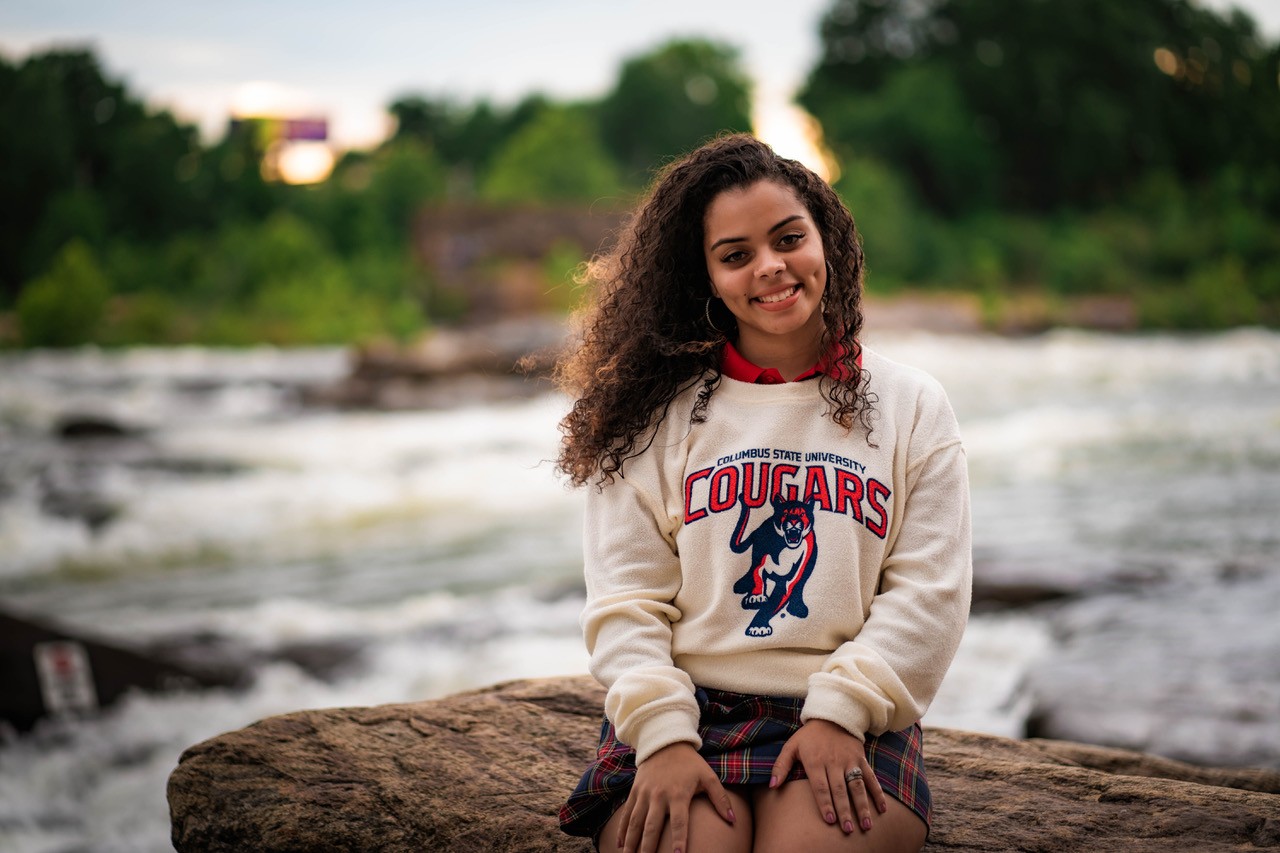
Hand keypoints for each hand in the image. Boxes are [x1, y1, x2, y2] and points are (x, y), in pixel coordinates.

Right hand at [616, 742, 735, 852]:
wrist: (665, 742)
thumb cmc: (690, 763)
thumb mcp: (708, 776)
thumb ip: (720, 799)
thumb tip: (733, 820)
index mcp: (678, 794)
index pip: (679, 822)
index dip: (679, 840)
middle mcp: (659, 795)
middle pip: (652, 826)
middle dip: (647, 847)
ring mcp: (644, 794)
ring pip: (635, 822)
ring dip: (631, 842)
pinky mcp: (635, 791)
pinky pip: (627, 813)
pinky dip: (622, 830)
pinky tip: (620, 845)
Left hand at [769, 719, 888, 834]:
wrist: (832, 715)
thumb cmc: (809, 736)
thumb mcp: (791, 746)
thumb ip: (781, 765)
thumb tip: (772, 785)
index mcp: (815, 761)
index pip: (821, 786)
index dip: (825, 803)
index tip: (830, 820)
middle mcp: (834, 762)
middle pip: (840, 790)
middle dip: (844, 811)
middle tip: (848, 829)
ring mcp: (849, 761)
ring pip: (857, 786)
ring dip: (862, 806)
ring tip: (865, 825)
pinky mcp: (861, 759)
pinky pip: (870, 777)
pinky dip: (877, 793)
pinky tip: (881, 809)